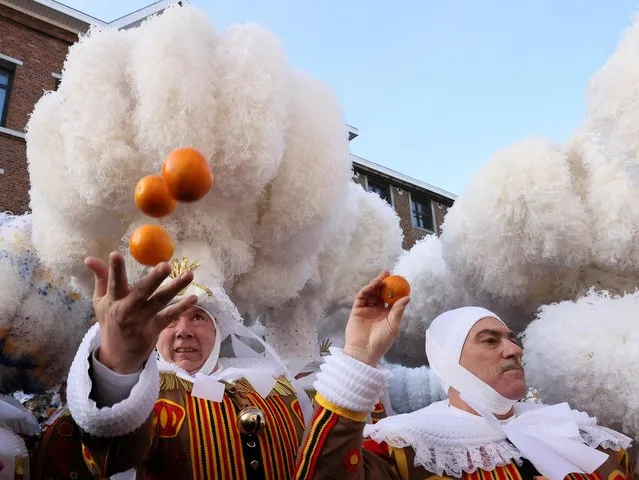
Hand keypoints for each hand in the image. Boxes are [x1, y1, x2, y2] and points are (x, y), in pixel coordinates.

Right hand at [85, 251, 195, 373]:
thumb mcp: (100, 301)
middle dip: (154, 278)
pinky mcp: (154, 329)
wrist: (117, 355)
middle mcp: (127, 310)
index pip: (113, 282)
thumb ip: (100, 278)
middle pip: (142, 292)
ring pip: (160, 301)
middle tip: (166, 265)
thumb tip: (90, 258)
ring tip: (189, 275)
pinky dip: (182, 307)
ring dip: (176, 288)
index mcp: (113, 300)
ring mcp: (142, 320)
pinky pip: (169, 316)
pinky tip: (194, 297)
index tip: (115, 254)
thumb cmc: (110, 321)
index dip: (114, 269)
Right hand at [343, 271, 409, 366]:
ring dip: (375, 285)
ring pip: (370, 293)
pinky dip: (366, 290)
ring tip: (380, 278)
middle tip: (388, 273)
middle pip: (380, 293)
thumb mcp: (393, 326)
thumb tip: (408, 297)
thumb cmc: (381, 341)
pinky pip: (361, 297)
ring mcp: (366, 309)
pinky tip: (372, 286)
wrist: (364, 352)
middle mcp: (376, 310)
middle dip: (383, 283)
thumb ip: (398, 311)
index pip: (391, 299)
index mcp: (387, 315)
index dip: (394, 289)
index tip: (399, 280)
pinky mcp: (356, 310)